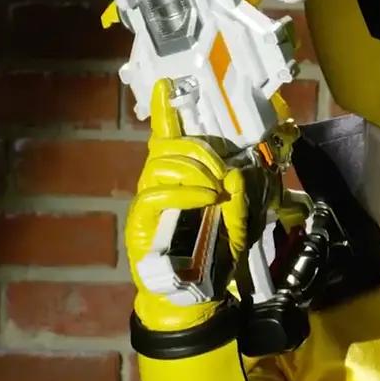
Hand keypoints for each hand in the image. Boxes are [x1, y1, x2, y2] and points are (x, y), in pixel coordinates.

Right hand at [126, 79, 247, 331]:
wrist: (194, 295)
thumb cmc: (214, 255)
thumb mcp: (237, 223)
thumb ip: (240, 199)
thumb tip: (237, 174)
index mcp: (179, 178)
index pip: (168, 137)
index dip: (166, 111)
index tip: (167, 85)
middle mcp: (157, 183)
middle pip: (171, 146)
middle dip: (202, 150)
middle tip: (224, 170)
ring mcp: (146, 202)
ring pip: (163, 165)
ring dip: (197, 171)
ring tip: (216, 190)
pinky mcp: (139, 223)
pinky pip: (156, 194)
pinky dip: (186, 192)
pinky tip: (207, 198)